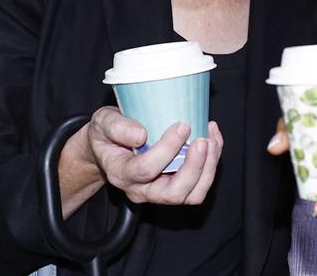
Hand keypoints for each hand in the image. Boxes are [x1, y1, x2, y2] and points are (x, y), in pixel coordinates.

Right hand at [78, 106, 222, 205]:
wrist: (109, 147)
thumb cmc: (107, 134)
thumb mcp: (103, 123)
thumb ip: (117, 127)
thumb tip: (140, 135)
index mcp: (121, 174)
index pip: (146, 169)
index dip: (167, 149)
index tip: (182, 126)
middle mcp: (141, 190)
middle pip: (173, 193)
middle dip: (194, 167)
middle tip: (203, 141)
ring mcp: (159, 192)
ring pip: (191, 195)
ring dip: (207, 169)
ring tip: (212, 140)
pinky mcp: (175, 186)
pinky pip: (198, 185)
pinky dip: (211, 164)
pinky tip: (213, 140)